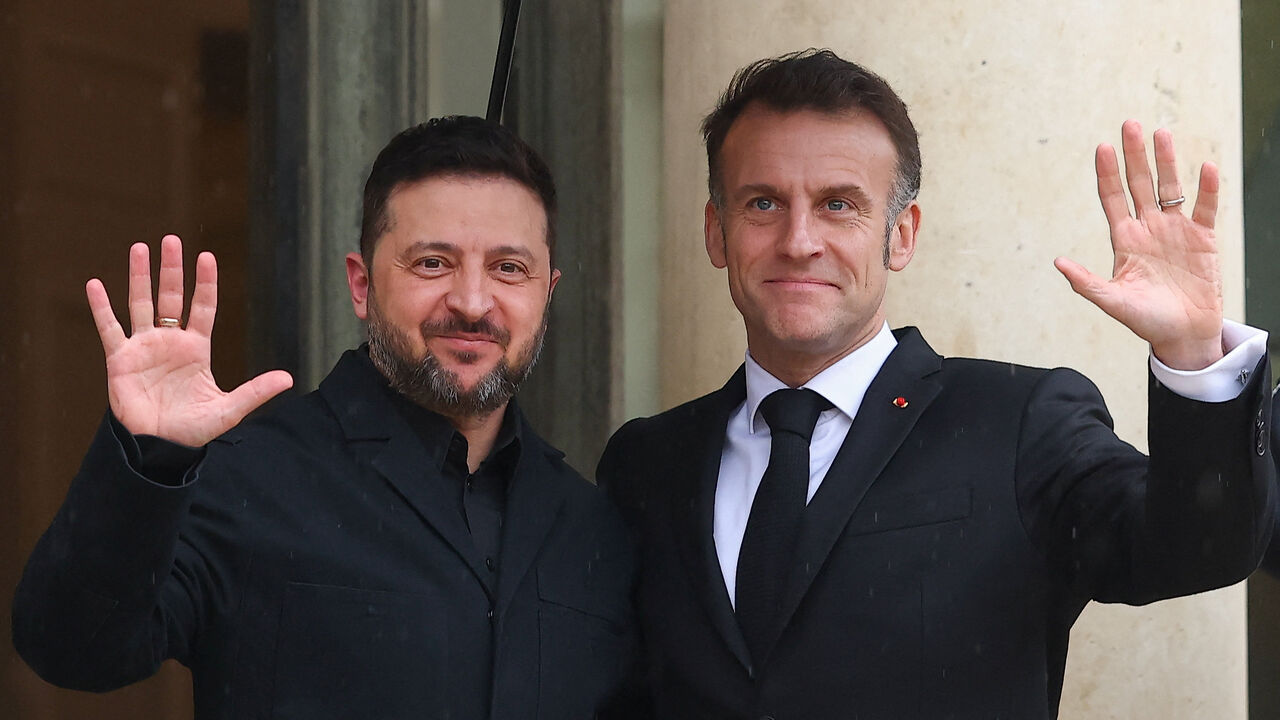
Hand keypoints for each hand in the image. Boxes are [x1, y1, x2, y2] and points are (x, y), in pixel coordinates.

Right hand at [87, 235, 292, 445]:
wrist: (158, 447)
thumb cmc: (192, 430)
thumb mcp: (228, 409)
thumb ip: (255, 391)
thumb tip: (289, 378)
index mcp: (196, 349)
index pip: (203, 308)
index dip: (205, 283)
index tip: (207, 257)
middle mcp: (170, 342)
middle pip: (170, 297)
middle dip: (171, 269)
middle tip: (171, 240)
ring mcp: (144, 348)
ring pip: (140, 304)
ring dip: (139, 276)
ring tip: (140, 247)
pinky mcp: (120, 359)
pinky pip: (110, 328)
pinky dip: (101, 307)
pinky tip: (95, 284)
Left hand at [1054, 120, 1222, 369]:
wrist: (1183, 335)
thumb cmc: (1146, 320)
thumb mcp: (1112, 301)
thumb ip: (1086, 282)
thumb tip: (1058, 263)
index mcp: (1125, 240)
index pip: (1113, 198)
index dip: (1107, 174)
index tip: (1102, 147)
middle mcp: (1148, 228)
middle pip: (1140, 184)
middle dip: (1135, 156)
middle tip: (1129, 124)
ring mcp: (1176, 231)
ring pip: (1171, 188)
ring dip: (1167, 162)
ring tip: (1161, 134)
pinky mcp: (1203, 239)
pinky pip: (1206, 209)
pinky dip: (1207, 190)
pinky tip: (1205, 169)